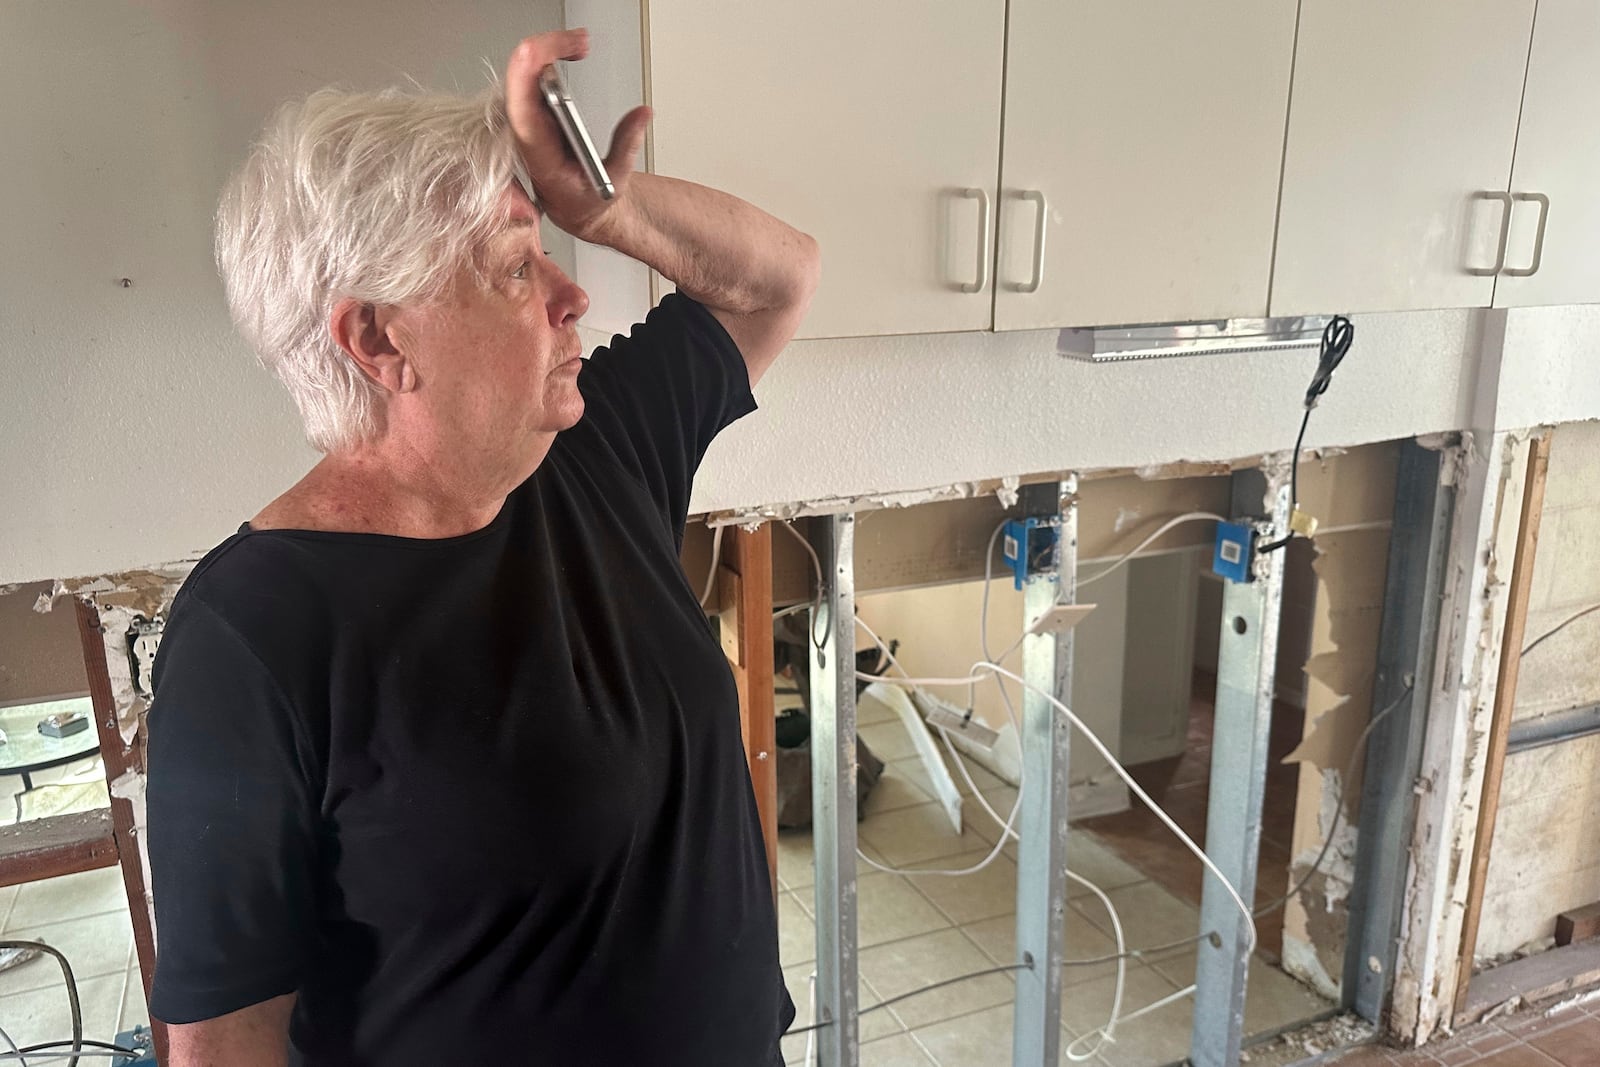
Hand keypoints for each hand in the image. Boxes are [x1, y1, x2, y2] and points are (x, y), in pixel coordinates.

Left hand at [504, 29, 651, 243]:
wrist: (576, 208)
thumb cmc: (586, 200)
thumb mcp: (615, 180)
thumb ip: (627, 146)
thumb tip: (642, 114)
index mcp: (539, 156)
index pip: (523, 112)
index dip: (525, 77)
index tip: (539, 54)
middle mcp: (528, 134)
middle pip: (521, 83)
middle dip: (546, 52)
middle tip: (579, 42)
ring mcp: (530, 121)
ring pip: (524, 76)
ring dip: (549, 50)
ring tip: (578, 42)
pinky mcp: (535, 111)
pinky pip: (530, 77)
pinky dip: (547, 56)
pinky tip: (567, 47)